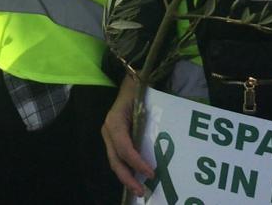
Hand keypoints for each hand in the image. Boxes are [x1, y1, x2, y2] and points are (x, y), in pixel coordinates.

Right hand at [101, 75, 153, 196]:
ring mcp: (109, 136)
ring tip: (139, 190)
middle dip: (128, 179)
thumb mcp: (142, 100)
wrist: (130, 80)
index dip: (136, 162)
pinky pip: (119, 158)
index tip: (151, 173)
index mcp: (114, 123)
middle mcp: (108, 131)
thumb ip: (148, 119)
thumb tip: (163, 140)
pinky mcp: (114, 139)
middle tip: (142, 192)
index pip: (124, 148)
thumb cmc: (138, 89)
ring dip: (126, 178)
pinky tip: (136, 178)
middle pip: (115, 160)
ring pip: (115, 162)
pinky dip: (127, 170)